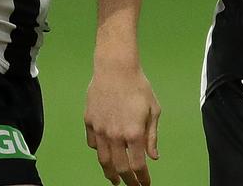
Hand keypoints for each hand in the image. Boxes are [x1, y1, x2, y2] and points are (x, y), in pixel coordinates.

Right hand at [85, 63, 161, 184]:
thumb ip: (152, 136)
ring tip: (114, 179)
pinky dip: (99, 152)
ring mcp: (100, 129)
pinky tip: (104, 153)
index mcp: (134, 133)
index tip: (145, 184)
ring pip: (103, 160)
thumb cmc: (138, 86)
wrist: (115, 67)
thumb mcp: (153, 110)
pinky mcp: (89, 122)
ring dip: (110, 173)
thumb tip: (153, 157)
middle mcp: (115, 135)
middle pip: (119, 168)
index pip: (138, 166)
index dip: (142, 179)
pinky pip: (93, 144)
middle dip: (127, 181)